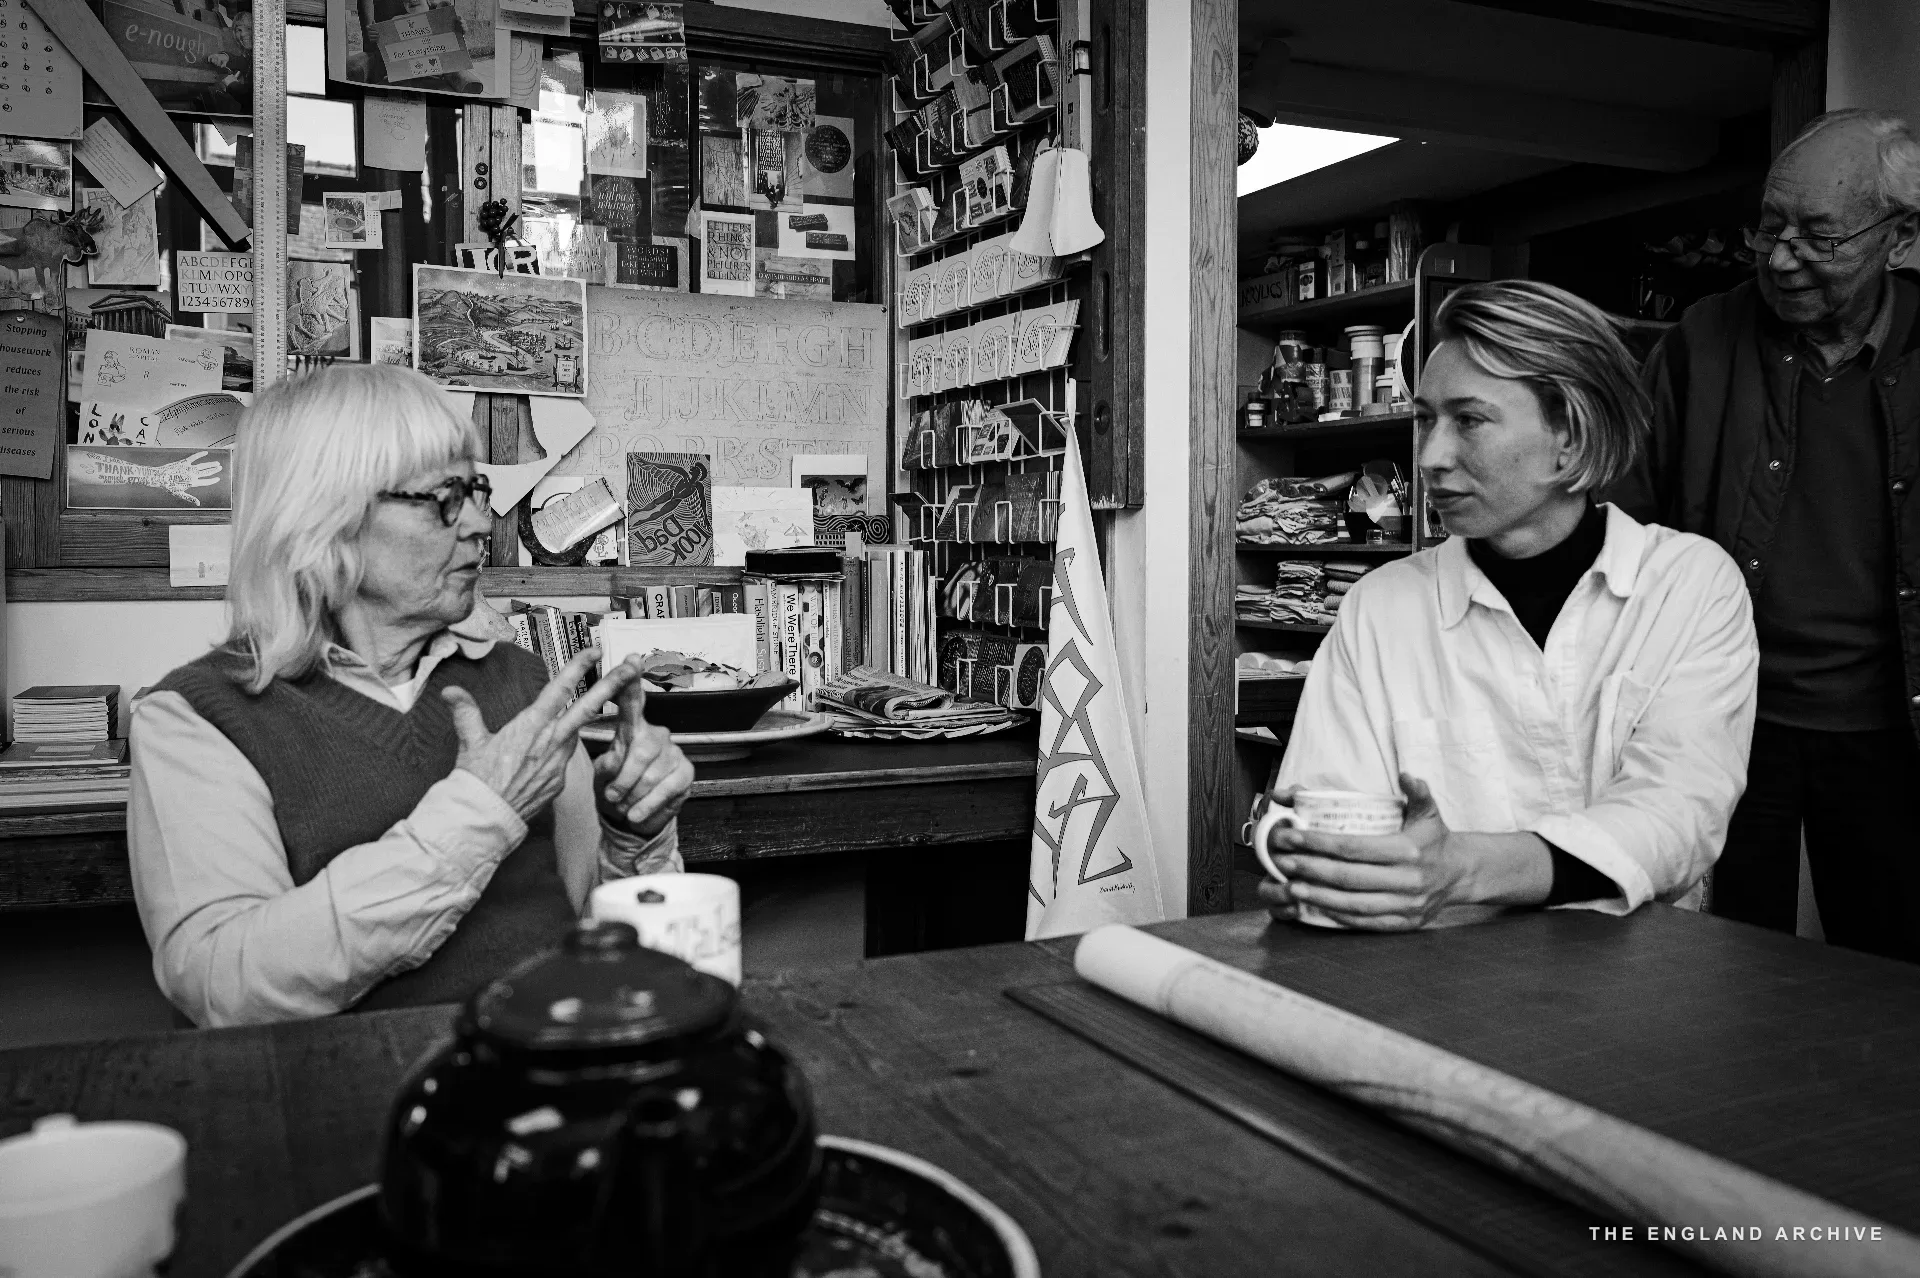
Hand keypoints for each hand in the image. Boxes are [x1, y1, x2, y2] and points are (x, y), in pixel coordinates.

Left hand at [149, 451, 225, 503]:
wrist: (159, 477)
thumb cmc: (168, 486)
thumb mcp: (179, 494)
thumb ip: (190, 498)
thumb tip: (198, 504)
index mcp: (193, 483)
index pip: (207, 482)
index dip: (213, 480)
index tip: (218, 478)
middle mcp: (192, 475)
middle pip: (207, 472)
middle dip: (214, 470)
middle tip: (220, 467)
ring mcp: (189, 468)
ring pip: (203, 465)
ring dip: (211, 464)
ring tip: (216, 463)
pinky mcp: (184, 462)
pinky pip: (194, 457)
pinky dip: (200, 454)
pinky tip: (205, 452)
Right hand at [444, 646, 641, 822]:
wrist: (485, 819)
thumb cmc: (476, 780)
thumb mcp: (471, 742)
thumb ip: (465, 712)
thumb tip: (450, 691)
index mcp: (531, 725)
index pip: (560, 689)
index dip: (578, 666)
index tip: (595, 649)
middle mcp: (551, 740)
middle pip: (589, 706)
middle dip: (614, 683)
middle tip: (634, 665)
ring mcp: (560, 761)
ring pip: (578, 732)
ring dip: (589, 717)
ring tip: (600, 704)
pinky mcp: (561, 781)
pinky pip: (566, 758)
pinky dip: (564, 749)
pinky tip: (552, 751)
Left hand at [593, 660, 693, 837]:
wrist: (631, 820)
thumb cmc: (614, 790)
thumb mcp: (602, 775)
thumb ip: (607, 764)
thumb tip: (613, 763)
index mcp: (632, 729)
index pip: (632, 701)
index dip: (632, 681)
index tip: (631, 658)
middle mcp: (656, 734)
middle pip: (641, 749)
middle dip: (624, 778)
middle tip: (612, 796)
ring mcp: (674, 752)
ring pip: (652, 773)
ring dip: (632, 795)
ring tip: (623, 806)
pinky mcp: (686, 773)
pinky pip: (666, 789)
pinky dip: (647, 806)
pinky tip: (637, 814)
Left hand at [1256, 774, 1461, 931]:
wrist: (1461, 873)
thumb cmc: (1434, 839)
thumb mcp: (1429, 811)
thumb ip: (1417, 792)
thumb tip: (1406, 775)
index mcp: (1408, 850)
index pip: (1354, 847)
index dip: (1319, 843)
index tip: (1293, 837)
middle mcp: (1408, 880)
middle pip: (1349, 877)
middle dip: (1311, 869)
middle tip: (1282, 862)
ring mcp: (1406, 905)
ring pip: (1354, 904)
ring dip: (1318, 896)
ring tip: (1290, 886)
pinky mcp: (1404, 923)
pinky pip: (1365, 921)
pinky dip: (1338, 915)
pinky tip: (1315, 905)